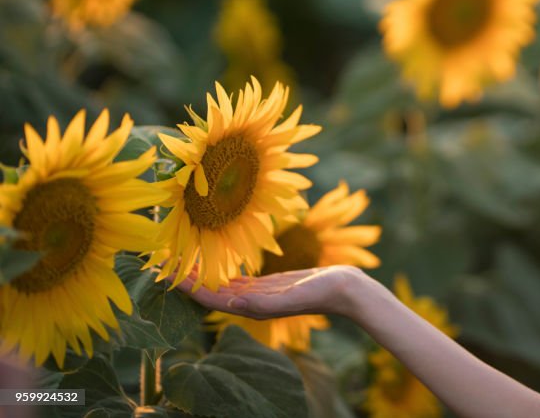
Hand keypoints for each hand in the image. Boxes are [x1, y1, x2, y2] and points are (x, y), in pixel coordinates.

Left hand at [173, 264, 363, 318]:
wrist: (347, 289)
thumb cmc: (323, 292)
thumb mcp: (293, 296)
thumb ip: (263, 303)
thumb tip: (232, 304)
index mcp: (252, 307)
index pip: (210, 297)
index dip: (186, 287)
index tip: (165, 272)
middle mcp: (251, 302)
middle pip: (211, 292)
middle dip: (188, 279)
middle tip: (164, 261)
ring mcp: (260, 293)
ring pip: (223, 285)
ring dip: (203, 275)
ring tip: (182, 261)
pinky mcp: (270, 284)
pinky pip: (239, 279)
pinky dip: (223, 272)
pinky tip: (214, 264)